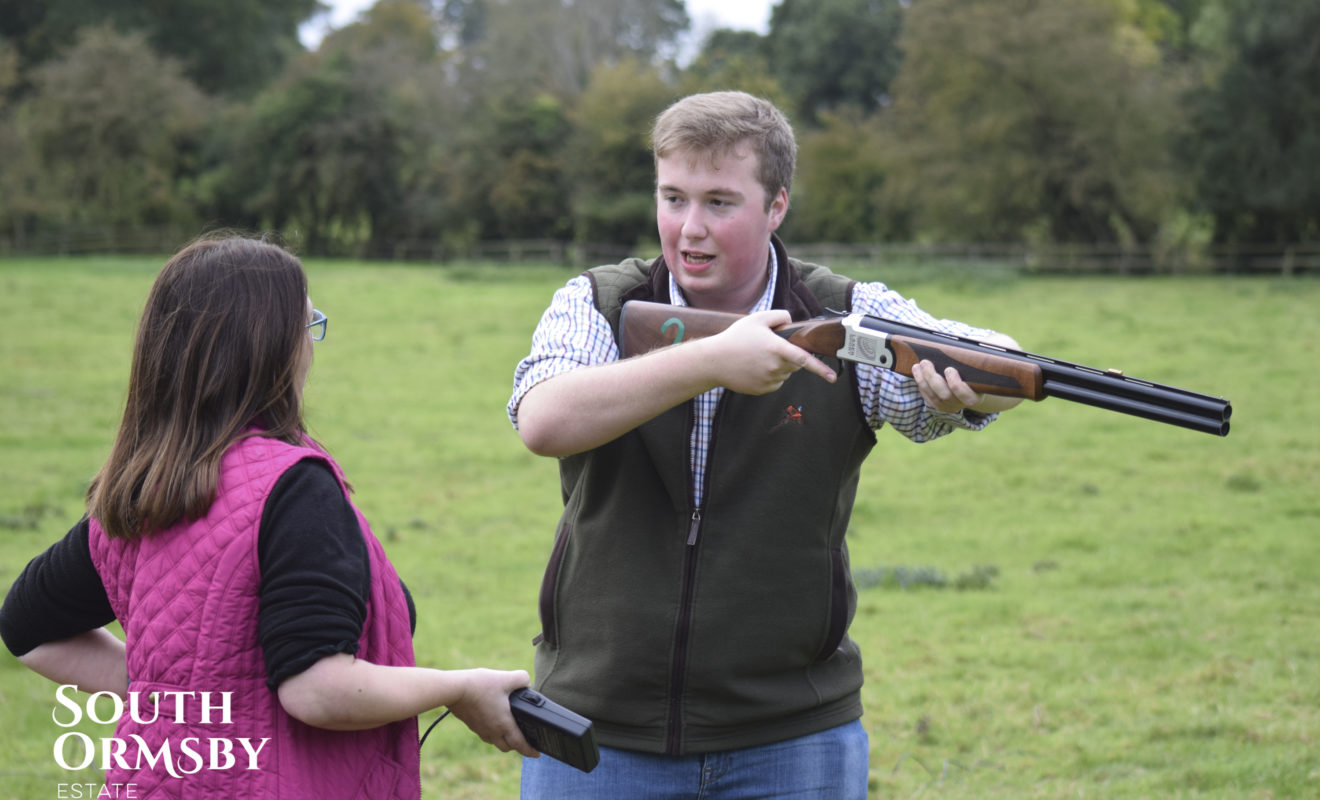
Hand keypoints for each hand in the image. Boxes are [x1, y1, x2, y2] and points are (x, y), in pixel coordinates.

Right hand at [447, 669, 539, 757]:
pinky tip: (492, 720)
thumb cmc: (480, 685)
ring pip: (495, 741)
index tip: (537, 754)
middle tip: (524, 741)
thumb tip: (527, 683)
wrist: (453, 689)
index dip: (530, 750)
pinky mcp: (471, 724)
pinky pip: (485, 734)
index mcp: (504, 724)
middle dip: (517, 746)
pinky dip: (492, 732)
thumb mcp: (505, 678)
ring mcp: (480, 730)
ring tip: (509, 730)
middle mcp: (492, 731)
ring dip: (504, 740)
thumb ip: (522, 679)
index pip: (520, 744)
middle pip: (507, 747)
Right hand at [705, 310, 836, 394]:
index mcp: (777, 349)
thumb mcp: (757, 319)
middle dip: (791, 357)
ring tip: (759, 357)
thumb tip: (792, 322)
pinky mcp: (762, 389)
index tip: (832, 378)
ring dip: (780, 367)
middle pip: (795, 365)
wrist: (714, 361)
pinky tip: (755, 368)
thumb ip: (779, 316)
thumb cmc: (735, 338)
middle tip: (773, 348)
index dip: (820, 369)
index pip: (804, 359)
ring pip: (785, 374)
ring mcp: (769, 380)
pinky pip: (775, 383)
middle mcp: (775, 367)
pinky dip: (771, 376)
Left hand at [911, 359, 983, 413]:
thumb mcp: (976, 371)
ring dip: (923, 379)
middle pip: (945, 395)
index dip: (956, 384)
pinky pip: (926, 396)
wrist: (970, 389)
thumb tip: (963, 344)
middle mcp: (960, 404)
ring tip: (919, 364)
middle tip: (926, 362)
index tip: (949, 369)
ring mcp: (948, 407)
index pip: (966, 395)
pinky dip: (921, 383)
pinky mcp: (936, 406)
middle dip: (933, 378)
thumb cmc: (974, 375)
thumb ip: (971, 363)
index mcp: (974, 397)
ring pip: (933, 396)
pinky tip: (916, 371)